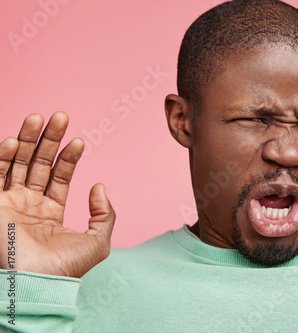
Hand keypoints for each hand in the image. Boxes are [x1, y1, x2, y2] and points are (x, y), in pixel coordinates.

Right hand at [0, 112, 114, 277]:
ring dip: (26, 139)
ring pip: (16, 163)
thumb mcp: (96, 242)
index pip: (58, 177)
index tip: (80, 140)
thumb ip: (104, 215)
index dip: (68, 158)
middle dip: (48, 140)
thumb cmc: (64, 269)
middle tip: (60, 116)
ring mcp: (7, 204)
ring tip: (40, 117)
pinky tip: (14, 140)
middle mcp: (27, 205)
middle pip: (37, 164)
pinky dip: (2, 156)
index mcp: (49, 213)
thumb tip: (100, 187)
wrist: (33, 284)